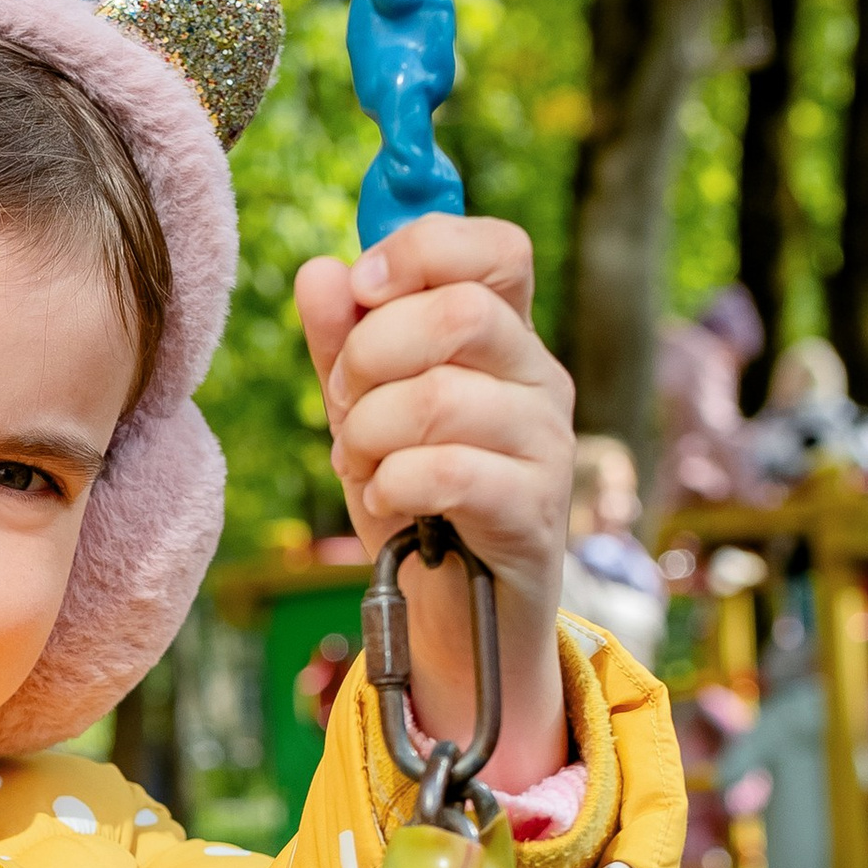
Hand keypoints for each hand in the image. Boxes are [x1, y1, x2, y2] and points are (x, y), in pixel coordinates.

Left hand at [294, 216, 575, 792]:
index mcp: (503, 337)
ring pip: (444, 396)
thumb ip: (343, 343)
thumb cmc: (415, 505)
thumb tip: (321, 270)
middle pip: (462, 312)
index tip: (364, 286)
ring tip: (361, 465)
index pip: (496, 248)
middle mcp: (538, 378)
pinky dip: (394, 483)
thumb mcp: (364, 417)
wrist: (453, 620)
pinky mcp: (536, 510)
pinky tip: (385, 502)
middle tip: (344, 406)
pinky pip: (450, 471)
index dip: (424, 248)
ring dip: (372, 432)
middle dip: (372, 357)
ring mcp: (547, 444)